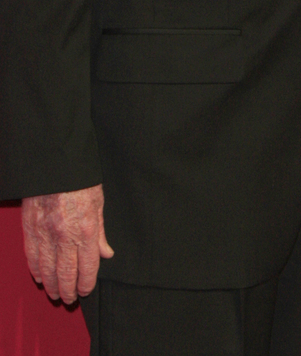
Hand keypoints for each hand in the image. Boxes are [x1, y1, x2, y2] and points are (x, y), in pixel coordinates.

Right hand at [21, 184, 113, 303]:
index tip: (85, 291)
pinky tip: (39, 277)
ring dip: (51, 285)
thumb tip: (106, 253)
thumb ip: (100, 232)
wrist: (55, 164)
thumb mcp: (98, 203)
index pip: (87, 268)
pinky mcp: (30, 229)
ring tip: (55, 293)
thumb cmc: (80, 180)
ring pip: (47, 270)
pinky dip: (36, 270)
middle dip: (68, 290)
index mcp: (86, 230)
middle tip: (69, 299)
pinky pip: (32, 257)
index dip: (86, 284)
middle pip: (66, 274)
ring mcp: (45, 234)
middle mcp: (65, 236)